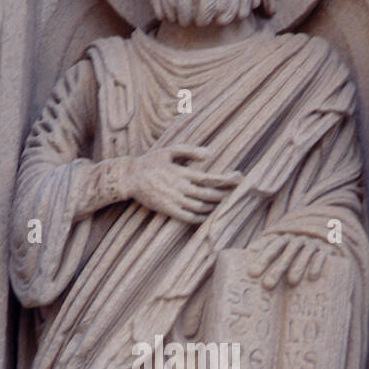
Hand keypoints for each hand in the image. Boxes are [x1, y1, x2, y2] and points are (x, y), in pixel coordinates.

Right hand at [125, 146, 240, 223]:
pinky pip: (188, 217)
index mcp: (181, 172)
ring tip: (223, 203)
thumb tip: (210, 153)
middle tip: (235, 194)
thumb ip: (190, 151)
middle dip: (223, 194)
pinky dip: (200, 217)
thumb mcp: (169, 150)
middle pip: (207, 194)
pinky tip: (206, 216)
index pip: (209, 177)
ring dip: (213, 206)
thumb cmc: (151, 161)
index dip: (225, 179)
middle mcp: (180, 187)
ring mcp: (174, 200)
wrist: (130, 177)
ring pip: (200, 206)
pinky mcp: (168, 209)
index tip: (238, 178)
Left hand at [247, 233, 330, 288]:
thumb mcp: (284, 244)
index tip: (252, 273)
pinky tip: (312, 276)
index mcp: (286, 237)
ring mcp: (314, 242)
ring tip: (291, 282)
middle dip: (277, 268)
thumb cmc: (299, 247)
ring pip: (305, 252)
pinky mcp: (328, 248)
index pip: (272, 246)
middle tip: (267, 285)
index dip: (262, 258)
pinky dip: (318, 264)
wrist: (329, 232)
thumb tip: (249, 251)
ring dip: (298, 266)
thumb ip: (268, 246)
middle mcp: (299, 238)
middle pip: (287, 251)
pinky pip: (323, 255)